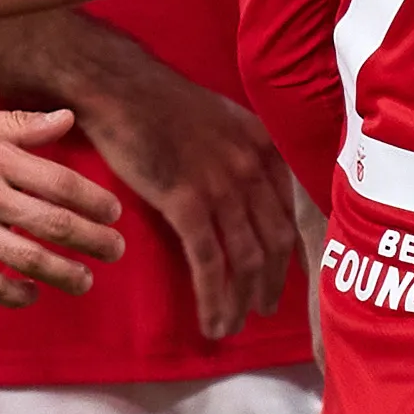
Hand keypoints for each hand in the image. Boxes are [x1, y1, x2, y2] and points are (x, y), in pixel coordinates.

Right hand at [0, 106, 128, 305]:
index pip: (61, 183)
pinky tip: (31, 294)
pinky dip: (15, 293)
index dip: (95, 202)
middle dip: (93, 240)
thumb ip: (20, 125)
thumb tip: (66, 120)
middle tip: (116, 250)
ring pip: (26, 258)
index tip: (114, 213)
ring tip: (85, 280)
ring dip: (64, 273)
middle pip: (54, 224)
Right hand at [66, 46, 307, 340]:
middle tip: (263, 310)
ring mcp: (222, 185)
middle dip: (273, 283)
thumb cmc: (162, 103)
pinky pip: (209, 262)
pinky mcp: (186, 201)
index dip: (294, 251)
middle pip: (277, 241)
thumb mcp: (224, 120)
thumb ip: (246, 153)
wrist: (118, 86)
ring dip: (242, 301)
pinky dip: (214, 298)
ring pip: (246, 259)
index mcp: (265, 148)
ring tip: (233, 326)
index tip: (289, 276)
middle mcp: (252, 168)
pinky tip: (211, 321)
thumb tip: (255, 188)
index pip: (294, 211)